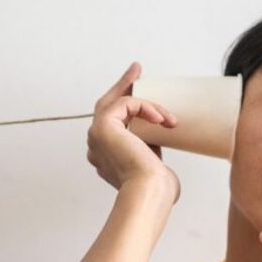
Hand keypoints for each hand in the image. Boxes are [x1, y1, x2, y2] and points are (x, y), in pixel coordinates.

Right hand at [86, 62, 180, 202]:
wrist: (149, 192)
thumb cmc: (156, 188)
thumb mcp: (152, 163)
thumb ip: (149, 149)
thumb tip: (159, 137)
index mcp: (105, 157)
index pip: (112, 124)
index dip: (125, 105)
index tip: (139, 89)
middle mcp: (96, 146)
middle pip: (106, 106)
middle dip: (122, 86)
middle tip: (136, 69)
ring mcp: (96, 136)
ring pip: (116, 103)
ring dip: (144, 101)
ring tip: (166, 113)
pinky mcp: (102, 126)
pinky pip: (125, 104)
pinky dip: (146, 108)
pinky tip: (162, 119)